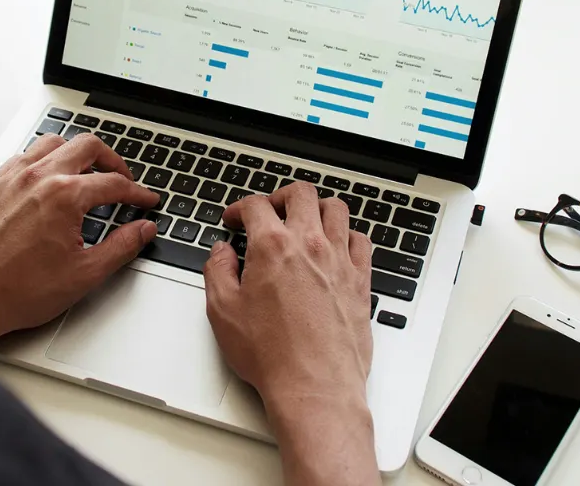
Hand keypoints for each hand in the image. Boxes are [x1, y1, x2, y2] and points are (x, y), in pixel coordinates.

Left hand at [0, 133, 158, 355]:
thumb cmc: (19, 291)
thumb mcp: (84, 274)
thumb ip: (122, 246)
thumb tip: (143, 230)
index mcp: (65, 196)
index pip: (114, 183)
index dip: (137, 193)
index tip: (144, 201)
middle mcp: (38, 178)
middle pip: (87, 146)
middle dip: (112, 161)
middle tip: (122, 179)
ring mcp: (11, 178)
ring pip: (52, 143)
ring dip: (75, 154)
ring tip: (85, 173)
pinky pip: (21, 157)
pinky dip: (41, 162)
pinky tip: (46, 180)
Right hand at [204, 183, 378, 485]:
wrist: (315, 386)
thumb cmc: (272, 355)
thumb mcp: (223, 312)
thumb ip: (218, 272)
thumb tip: (221, 253)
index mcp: (273, 247)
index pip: (256, 206)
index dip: (239, 208)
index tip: (234, 220)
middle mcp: (310, 245)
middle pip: (301, 194)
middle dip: (279, 197)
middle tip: (270, 211)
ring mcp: (340, 260)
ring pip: (336, 209)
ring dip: (317, 208)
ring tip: (305, 220)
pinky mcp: (360, 280)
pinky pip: (361, 240)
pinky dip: (347, 235)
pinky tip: (337, 246)